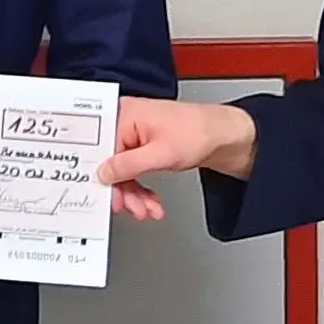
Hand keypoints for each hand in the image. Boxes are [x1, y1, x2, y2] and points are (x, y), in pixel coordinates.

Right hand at [95, 97, 258, 218]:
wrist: (222, 136)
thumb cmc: (196, 132)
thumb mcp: (160, 153)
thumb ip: (128, 165)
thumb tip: (103, 174)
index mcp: (124, 114)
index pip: (102, 149)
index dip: (105, 176)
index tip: (111, 198)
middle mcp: (126, 122)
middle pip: (112, 163)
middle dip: (125, 190)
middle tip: (134, 208)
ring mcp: (134, 136)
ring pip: (124, 172)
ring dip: (135, 195)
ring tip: (148, 208)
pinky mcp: (143, 148)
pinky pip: (134, 172)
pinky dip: (142, 189)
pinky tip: (151, 201)